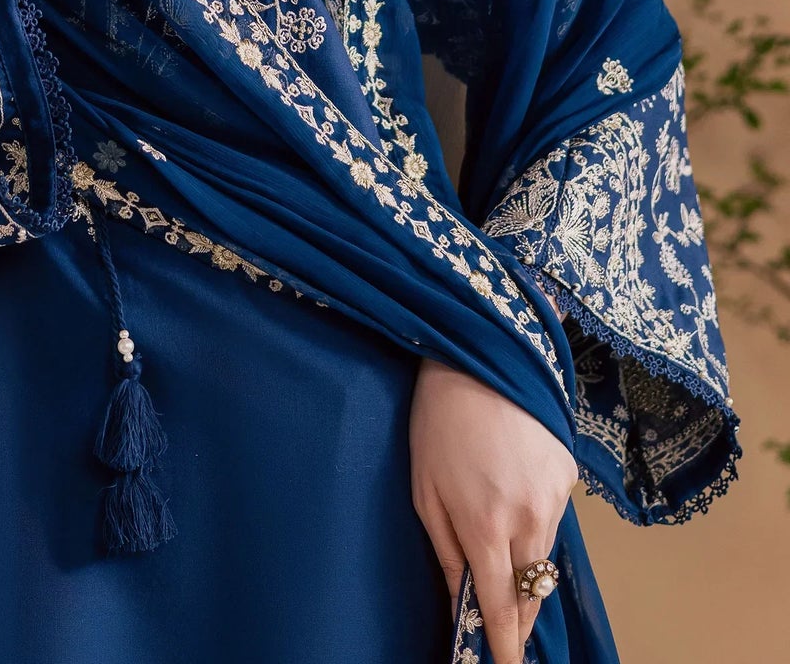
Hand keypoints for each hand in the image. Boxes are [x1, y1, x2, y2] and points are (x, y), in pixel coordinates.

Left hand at [409, 355, 576, 663]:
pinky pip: (554, 520)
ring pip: (545, 559)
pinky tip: (514, 497)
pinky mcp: (569, 476)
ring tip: (504, 563)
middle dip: (520, 620)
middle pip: (531, 594)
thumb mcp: (425, 491)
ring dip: (526, 572)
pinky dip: (536, 524)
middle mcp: (528, 518)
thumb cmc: (438, 424)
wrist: (481, 358)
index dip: (504, 646)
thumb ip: (447, 553)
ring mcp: (555, 497)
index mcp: (485, 525)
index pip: (501, 608)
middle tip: (506, 633)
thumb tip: (462, 603)